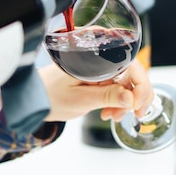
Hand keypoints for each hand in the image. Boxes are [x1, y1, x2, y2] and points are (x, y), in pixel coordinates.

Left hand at [39, 59, 154, 121]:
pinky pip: (117, 88)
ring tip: (112, 116)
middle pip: (133, 73)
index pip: (131, 64)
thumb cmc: (50, 95)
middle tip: (133, 114)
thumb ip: (106, 97)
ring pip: (127, 83)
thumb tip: (131, 98)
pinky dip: (118, 102)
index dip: (140, 85)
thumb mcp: (80, 99)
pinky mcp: (99, 77)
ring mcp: (101, 68)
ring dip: (126, 102)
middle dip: (135, 96)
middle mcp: (101, 59)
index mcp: (95, 58)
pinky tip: (109, 112)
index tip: (137, 105)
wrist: (35, 98)